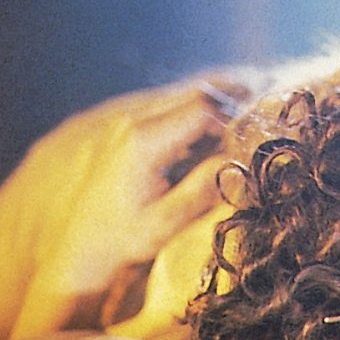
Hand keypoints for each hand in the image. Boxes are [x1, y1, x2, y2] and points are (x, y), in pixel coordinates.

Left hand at [11, 80, 244, 339]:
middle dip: (231, 109)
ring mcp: (128, 122)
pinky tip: (214, 141)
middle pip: (197, 93)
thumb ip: (205, 187)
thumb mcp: (168, 221)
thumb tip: (243, 161)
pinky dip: (199, 117)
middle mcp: (133, 122)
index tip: (254, 143)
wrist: (82, 246)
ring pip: (185, 96)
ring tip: (241, 137)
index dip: (236, 119)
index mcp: (144, 142)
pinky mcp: (129, 128)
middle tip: (257, 133)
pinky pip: (172, 107)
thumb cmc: (124, 239)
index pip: (203, 107)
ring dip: (216, 112)